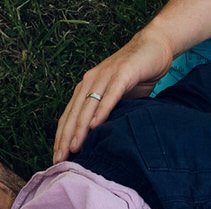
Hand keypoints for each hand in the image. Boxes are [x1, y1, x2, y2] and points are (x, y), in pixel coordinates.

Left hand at [52, 30, 175, 162]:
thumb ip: (108, 113)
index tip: (57, 158)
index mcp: (86, 87)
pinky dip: (102, 110)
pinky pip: (110, 94)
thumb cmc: (136, 75)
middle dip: (65, 138)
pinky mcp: (123, 74)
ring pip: (88, 106)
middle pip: (74, 114)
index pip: (69, 116)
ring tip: (74, 148)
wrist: (154, 46)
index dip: (61, 137)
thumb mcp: (118, 98)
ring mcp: (106, 76)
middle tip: (60, 160)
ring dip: (80, 128)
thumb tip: (101, 140)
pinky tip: (96, 125)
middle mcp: (91, 81)